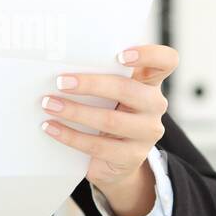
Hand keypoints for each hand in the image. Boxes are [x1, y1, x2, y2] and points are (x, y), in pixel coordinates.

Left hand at [40, 44, 178, 215]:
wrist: (116, 161)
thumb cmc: (109, 114)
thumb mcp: (111, 94)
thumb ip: (100, 76)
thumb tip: (60, 66)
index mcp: (150, 82)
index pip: (166, 61)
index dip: (148, 54)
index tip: (120, 55)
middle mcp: (154, 105)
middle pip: (128, 89)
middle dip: (91, 84)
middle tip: (61, 82)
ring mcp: (147, 132)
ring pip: (110, 120)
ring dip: (74, 111)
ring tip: (49, 104)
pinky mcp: (132, 156)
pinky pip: (98, 146)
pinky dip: (70, 135)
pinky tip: (50, 127)